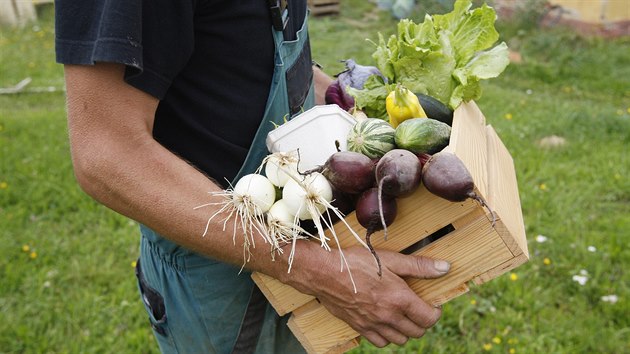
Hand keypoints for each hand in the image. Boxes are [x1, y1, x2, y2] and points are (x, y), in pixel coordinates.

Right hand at [287, 245, 449, 347]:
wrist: (324, 273)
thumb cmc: (355, 262)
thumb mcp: (389, 258)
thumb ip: (419, 266)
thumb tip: (445, 268)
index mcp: (399, 299)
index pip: (429, 318)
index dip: (435, 312)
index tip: (432, 304)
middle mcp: (388, 316)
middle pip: (417, 332)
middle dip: (422, 321)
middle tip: (418, 308)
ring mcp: (373, 324)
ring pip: (400, 339)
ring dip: (406, 330)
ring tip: (403, 315)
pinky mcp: (360, 327)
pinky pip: (381, 342)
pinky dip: (387, 336)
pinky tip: (385, 322)